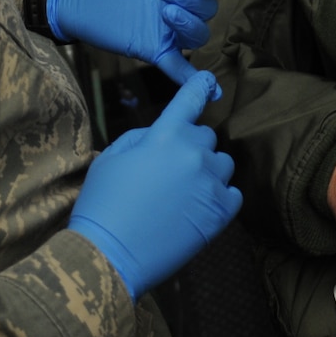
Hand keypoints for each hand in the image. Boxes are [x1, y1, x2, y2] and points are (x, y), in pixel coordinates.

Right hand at [68, 72, 242, 300]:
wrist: (109, 255)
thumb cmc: (102, 205)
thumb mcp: (110, 158)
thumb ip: (141, 137)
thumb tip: (161, 134)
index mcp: (165, 136)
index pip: (190, 99)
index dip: (200, 87)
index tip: (208, 82)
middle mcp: (194, 154)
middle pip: (206, 136)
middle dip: (191, 146)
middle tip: (169, 170)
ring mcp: (210, 184)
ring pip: (222, 164)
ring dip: (207, 171)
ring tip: (183, 192)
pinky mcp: (221, 213)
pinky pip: (233, 193)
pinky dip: (220, 197)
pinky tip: (198, 208)